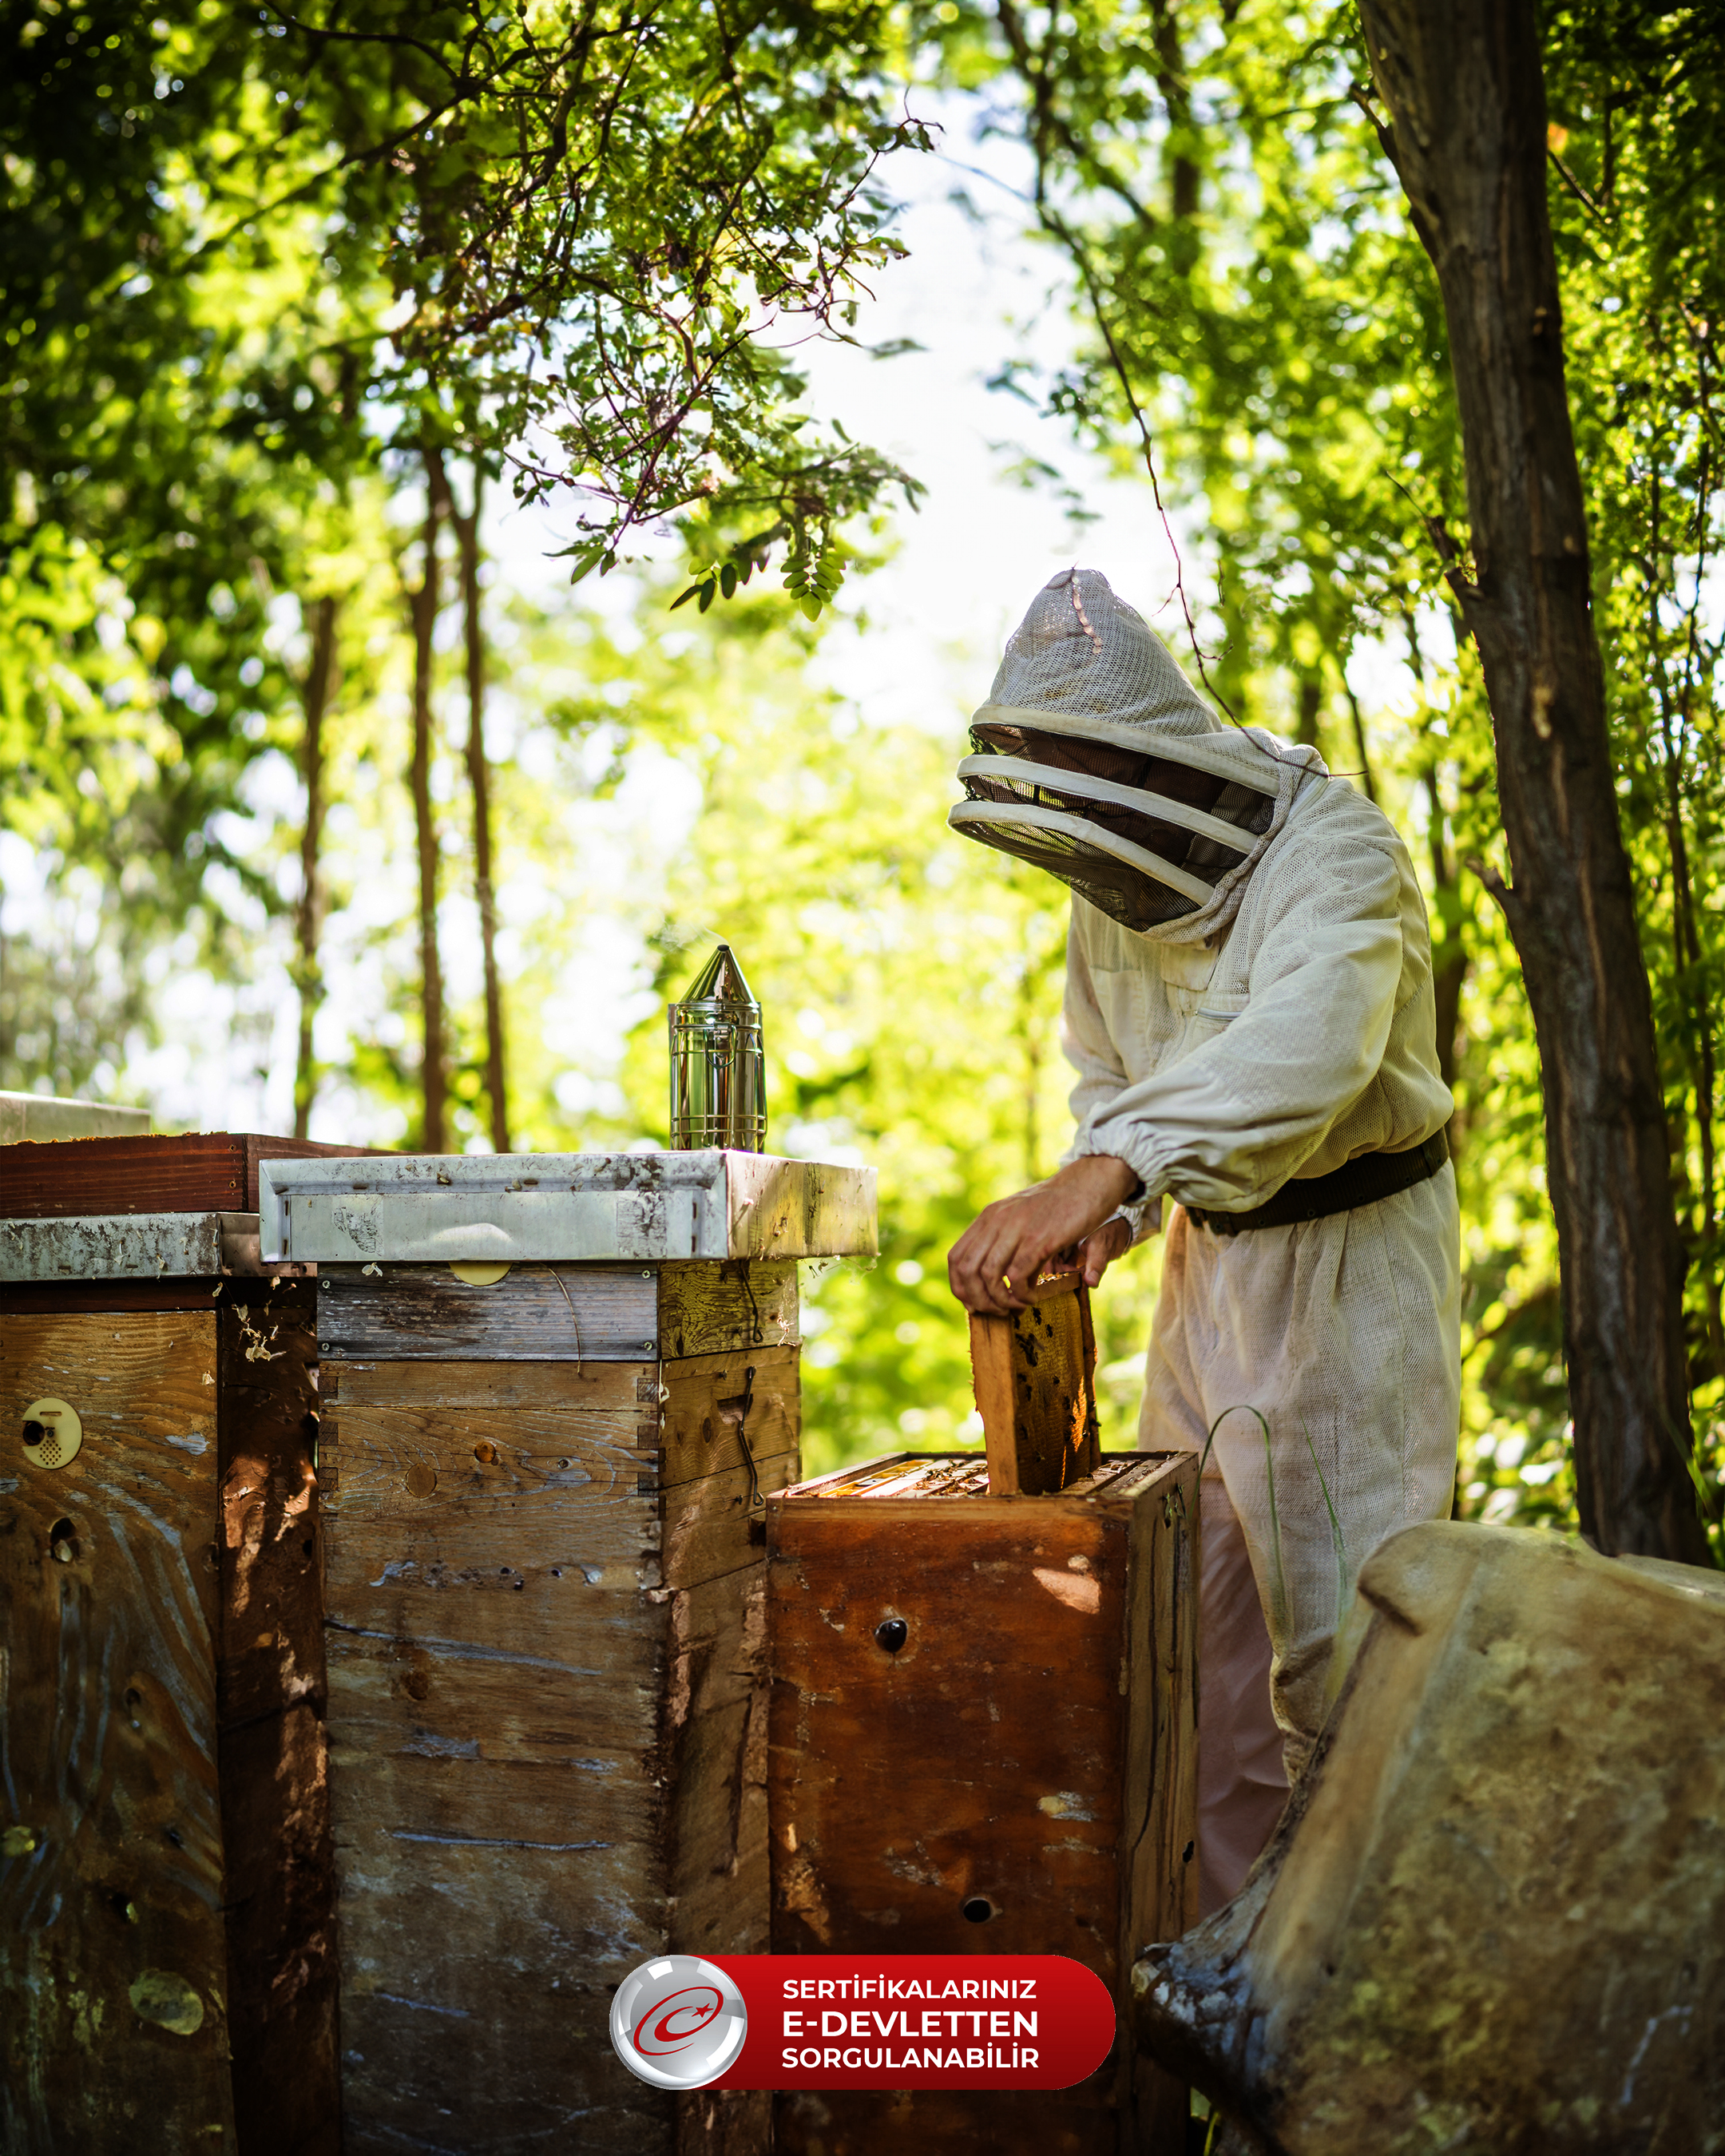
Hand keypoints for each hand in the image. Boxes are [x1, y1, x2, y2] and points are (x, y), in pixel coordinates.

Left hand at [948, 1154, 1139, 1315]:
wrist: (1088, 1183)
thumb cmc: (1059, 1206)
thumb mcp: (1022, 1219)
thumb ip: (1007, 1244)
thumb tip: (999, 1281)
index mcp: (989, 1217)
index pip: (956, 1258)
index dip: (961, 1287)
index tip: (975, 1304)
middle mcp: (997, 1221)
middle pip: (967, 1271)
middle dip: (978, 1300)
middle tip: (998, 1312)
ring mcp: (1017, 1229)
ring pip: (989, 1276)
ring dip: (1000, 1301)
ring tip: (1017, 1306)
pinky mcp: (1039, 1238)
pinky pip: (1017, 1275)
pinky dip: (1021, 1295)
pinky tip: (1032, 1297)